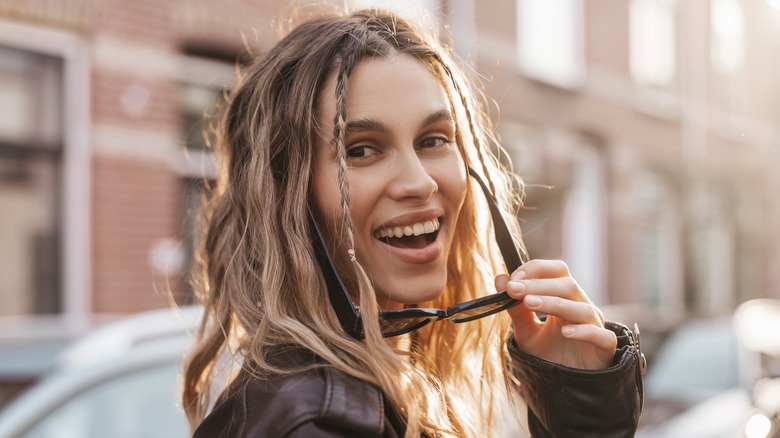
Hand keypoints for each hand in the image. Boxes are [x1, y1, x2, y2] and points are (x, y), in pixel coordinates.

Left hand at [495, 259, 616, 369]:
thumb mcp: (526, 332)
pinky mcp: (604, 347)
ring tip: (529, 303)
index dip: (537, 270)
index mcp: (564, 297)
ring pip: (581, 307)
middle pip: (567, 285)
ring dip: (554, 303)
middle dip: (538, 285)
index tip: (513, 279)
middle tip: (513, 289)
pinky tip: (565, 332)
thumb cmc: (549, 355)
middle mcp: (581, 306)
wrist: (565, 388)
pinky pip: (600, 334)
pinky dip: (584, 331)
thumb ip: (515, 308)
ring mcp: (595, 325)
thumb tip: (500, 279)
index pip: (557, 271)